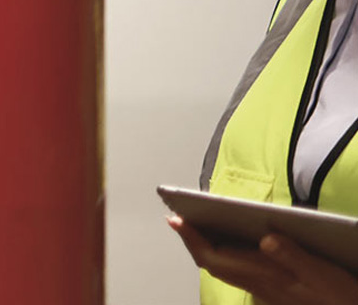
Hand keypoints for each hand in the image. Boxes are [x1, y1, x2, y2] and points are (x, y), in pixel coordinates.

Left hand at [168, 215, 357, 304]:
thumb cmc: (339, 297)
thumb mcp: (321, 273)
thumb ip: (293, 255)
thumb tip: (266, 238)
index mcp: (264, 275)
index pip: (214, 258)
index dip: (191, 239)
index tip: (174, 219)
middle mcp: (258, 283)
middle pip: (213, 262)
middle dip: (193, 239)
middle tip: (178, 217)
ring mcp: (263, 289)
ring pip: (224, 267)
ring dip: (207, 245)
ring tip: (196, 221)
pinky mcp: (271, 290)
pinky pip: (237, 270)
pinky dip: (225, 252)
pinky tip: (229, 238)